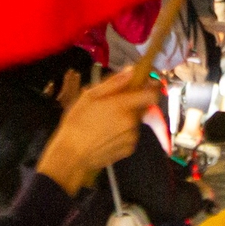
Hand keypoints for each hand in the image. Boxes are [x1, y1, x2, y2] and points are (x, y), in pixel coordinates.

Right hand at [34, 68, 157, 195]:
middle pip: (143, 107)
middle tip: (114, 106)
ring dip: (127, 119)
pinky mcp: (129, 149)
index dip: (152, 88)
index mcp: (123, 105)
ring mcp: (132, 137)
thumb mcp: (89, 96)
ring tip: (106, 123)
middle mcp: (132, 121)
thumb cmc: (77, 122)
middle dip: (133, 104)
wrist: (72, 154)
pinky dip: (123, 133)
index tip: (146, 85)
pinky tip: (107, 135)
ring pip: (136, 121)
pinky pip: (131, 135)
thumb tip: (131, 71)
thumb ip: (113, 83)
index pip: (152, 94)